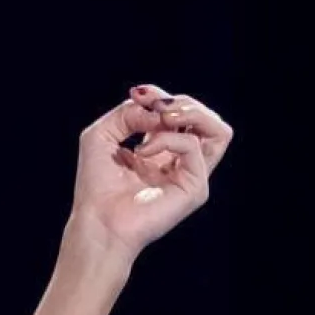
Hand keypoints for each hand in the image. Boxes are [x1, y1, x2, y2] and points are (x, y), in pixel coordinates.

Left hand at [64, 84, 233, 264]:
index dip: (162, 97)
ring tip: (163, 117)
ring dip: (191, 113)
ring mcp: (190, 174)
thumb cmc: (95, 183)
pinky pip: (193, 147)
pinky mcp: (195, 187)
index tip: (139, 94)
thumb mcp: (102, 134)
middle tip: (154, 105)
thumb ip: (129, 113)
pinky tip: (143, 151)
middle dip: (180, 102)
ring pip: (218, 131)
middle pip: (205, 118)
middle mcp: (179, 161)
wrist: (97, 220)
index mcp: (160, 149)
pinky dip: (167, 139)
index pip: (179, 113)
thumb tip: (159, 111)